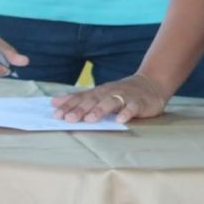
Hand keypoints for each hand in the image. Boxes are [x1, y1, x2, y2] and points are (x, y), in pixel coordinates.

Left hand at [51, 72, 169, 123]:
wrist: (151, 84)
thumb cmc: (120, 92)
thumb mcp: (99, 94)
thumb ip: (78, 98)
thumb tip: (53, 101)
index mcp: (99, 92)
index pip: (81, 98)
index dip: (69, 106)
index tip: (56, 115)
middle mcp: (110, 92)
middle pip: (94, 100)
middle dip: (81, 109)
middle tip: (69, 118)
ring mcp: (125, 97)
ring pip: (111, 102)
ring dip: (100, 110)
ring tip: (90, 119)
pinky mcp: (139, 103)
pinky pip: (133, 108)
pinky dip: (126, 112)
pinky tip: (120, 120)